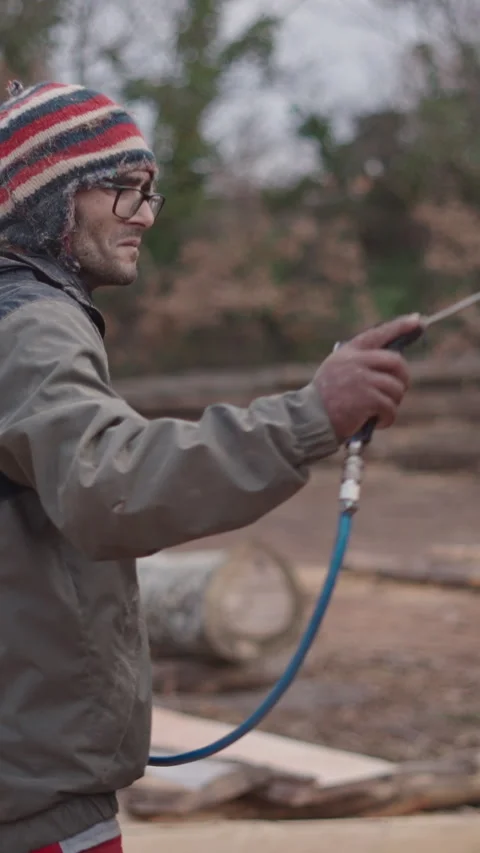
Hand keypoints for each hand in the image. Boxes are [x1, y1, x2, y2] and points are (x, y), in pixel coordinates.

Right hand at [313, 314, 423, 442]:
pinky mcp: (367, 398)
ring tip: (380, 412)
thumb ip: (360, 363)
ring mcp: (362, 379)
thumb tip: (395, 364)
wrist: (309, 419)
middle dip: (402, 378)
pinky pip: (390, 407)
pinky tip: (378, 422)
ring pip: (395, 388)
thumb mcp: (337, 371)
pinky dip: (388, 417)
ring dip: (393, 403)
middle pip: (396, 362)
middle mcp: (356, 361)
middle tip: (398, 391)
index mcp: (348, 352)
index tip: (417, 320)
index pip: (378, 334)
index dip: (399, 326)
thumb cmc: (325, 399)